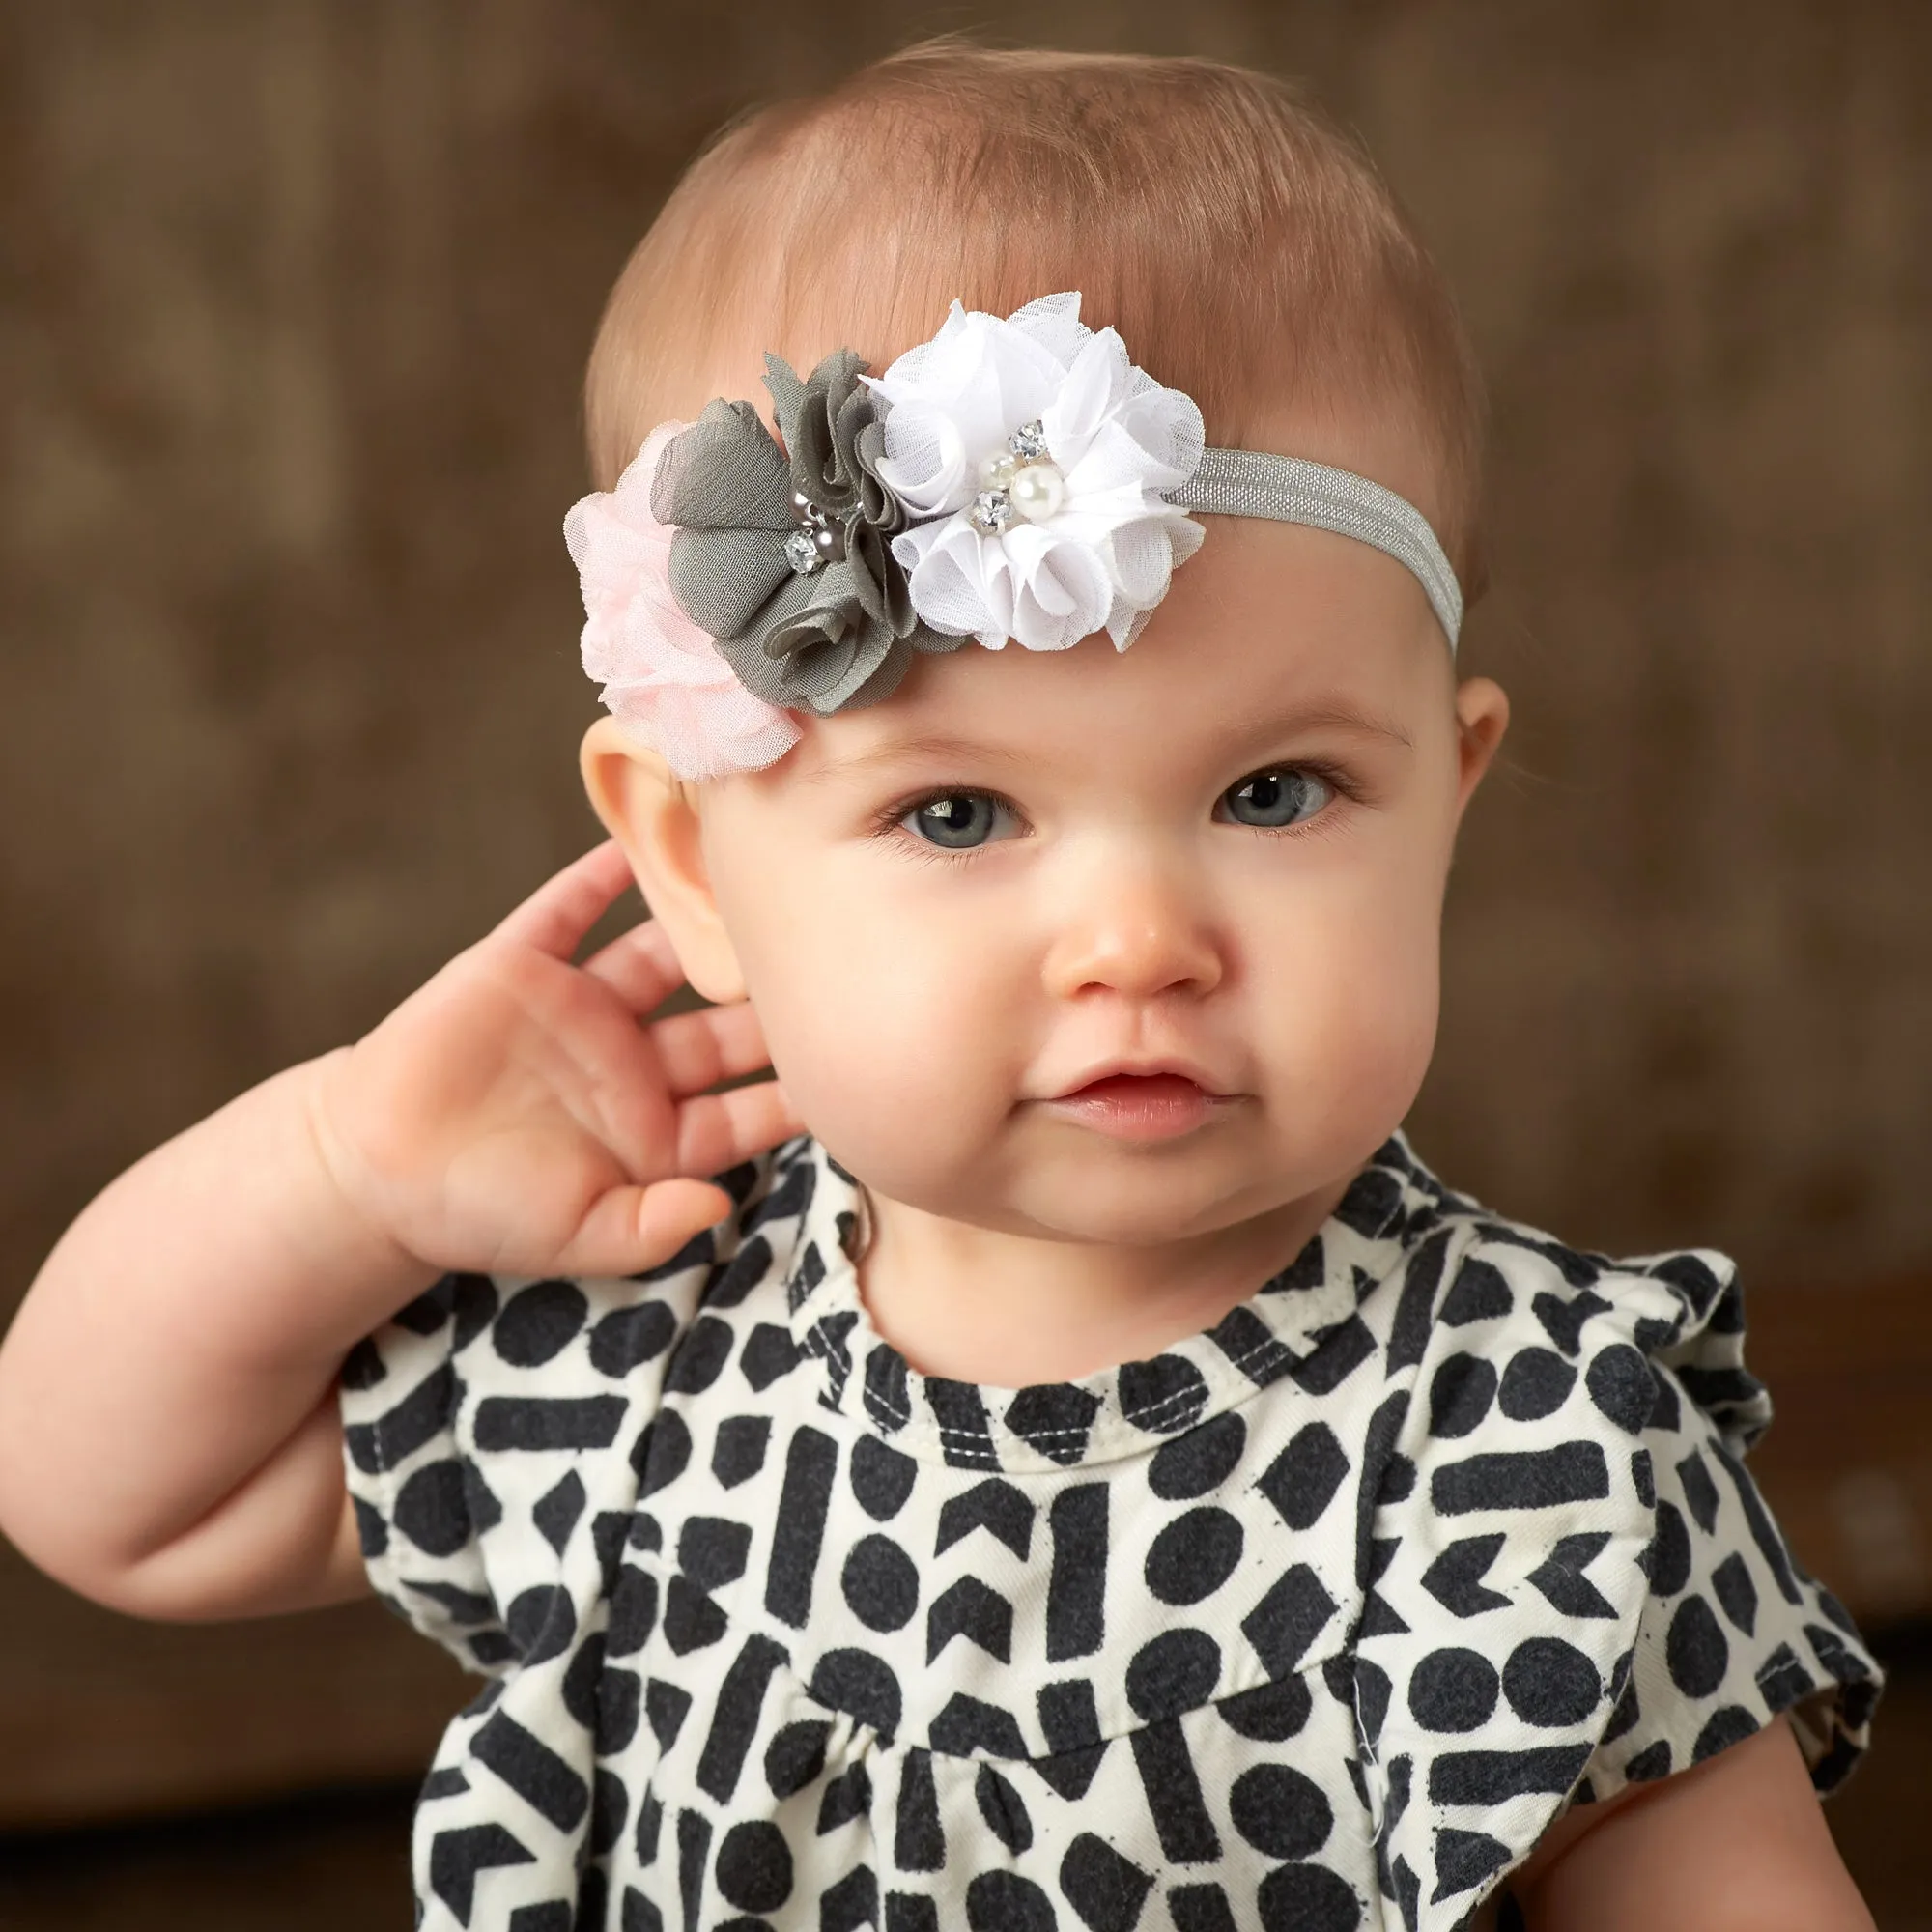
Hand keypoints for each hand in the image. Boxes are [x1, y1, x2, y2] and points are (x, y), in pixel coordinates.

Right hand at [309, 841, 801, 1279]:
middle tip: (832, 956)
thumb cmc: (480, 1216)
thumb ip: (651, 1228)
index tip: (852, 1063)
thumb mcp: (577, 1236)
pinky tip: (638, 841)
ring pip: (657, 955)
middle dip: (771, 997)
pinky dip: (597, 876)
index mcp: (655, 1133)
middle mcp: (630, 1065)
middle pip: (720, 1025)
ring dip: (699, 922)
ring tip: (753, 878)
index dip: (795, 1089)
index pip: (745, 1109)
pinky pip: (566, 910)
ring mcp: (578, 1010)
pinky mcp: (519, 968)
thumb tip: (719, 1208)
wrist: (373, 1174)